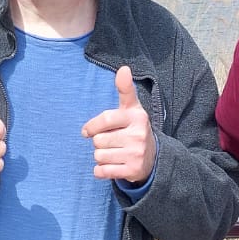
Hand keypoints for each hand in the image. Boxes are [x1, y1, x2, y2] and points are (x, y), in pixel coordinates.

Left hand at [82, 65, 154, 182]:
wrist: (152, 158)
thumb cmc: (134, 128)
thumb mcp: (132, 108)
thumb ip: (125, 89)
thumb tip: (123, 68)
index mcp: (137, 117)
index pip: (106, 119)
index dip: (92, 126)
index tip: (86, 131)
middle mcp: (139, 135)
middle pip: (99, 140)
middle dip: (99, 142)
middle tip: (111, 143)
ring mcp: (137, 154)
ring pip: (99, 156)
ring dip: (100, 157)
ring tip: (114, 153)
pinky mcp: (132, 171)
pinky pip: (102, 171)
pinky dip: (101, 171)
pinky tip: (112, 166)